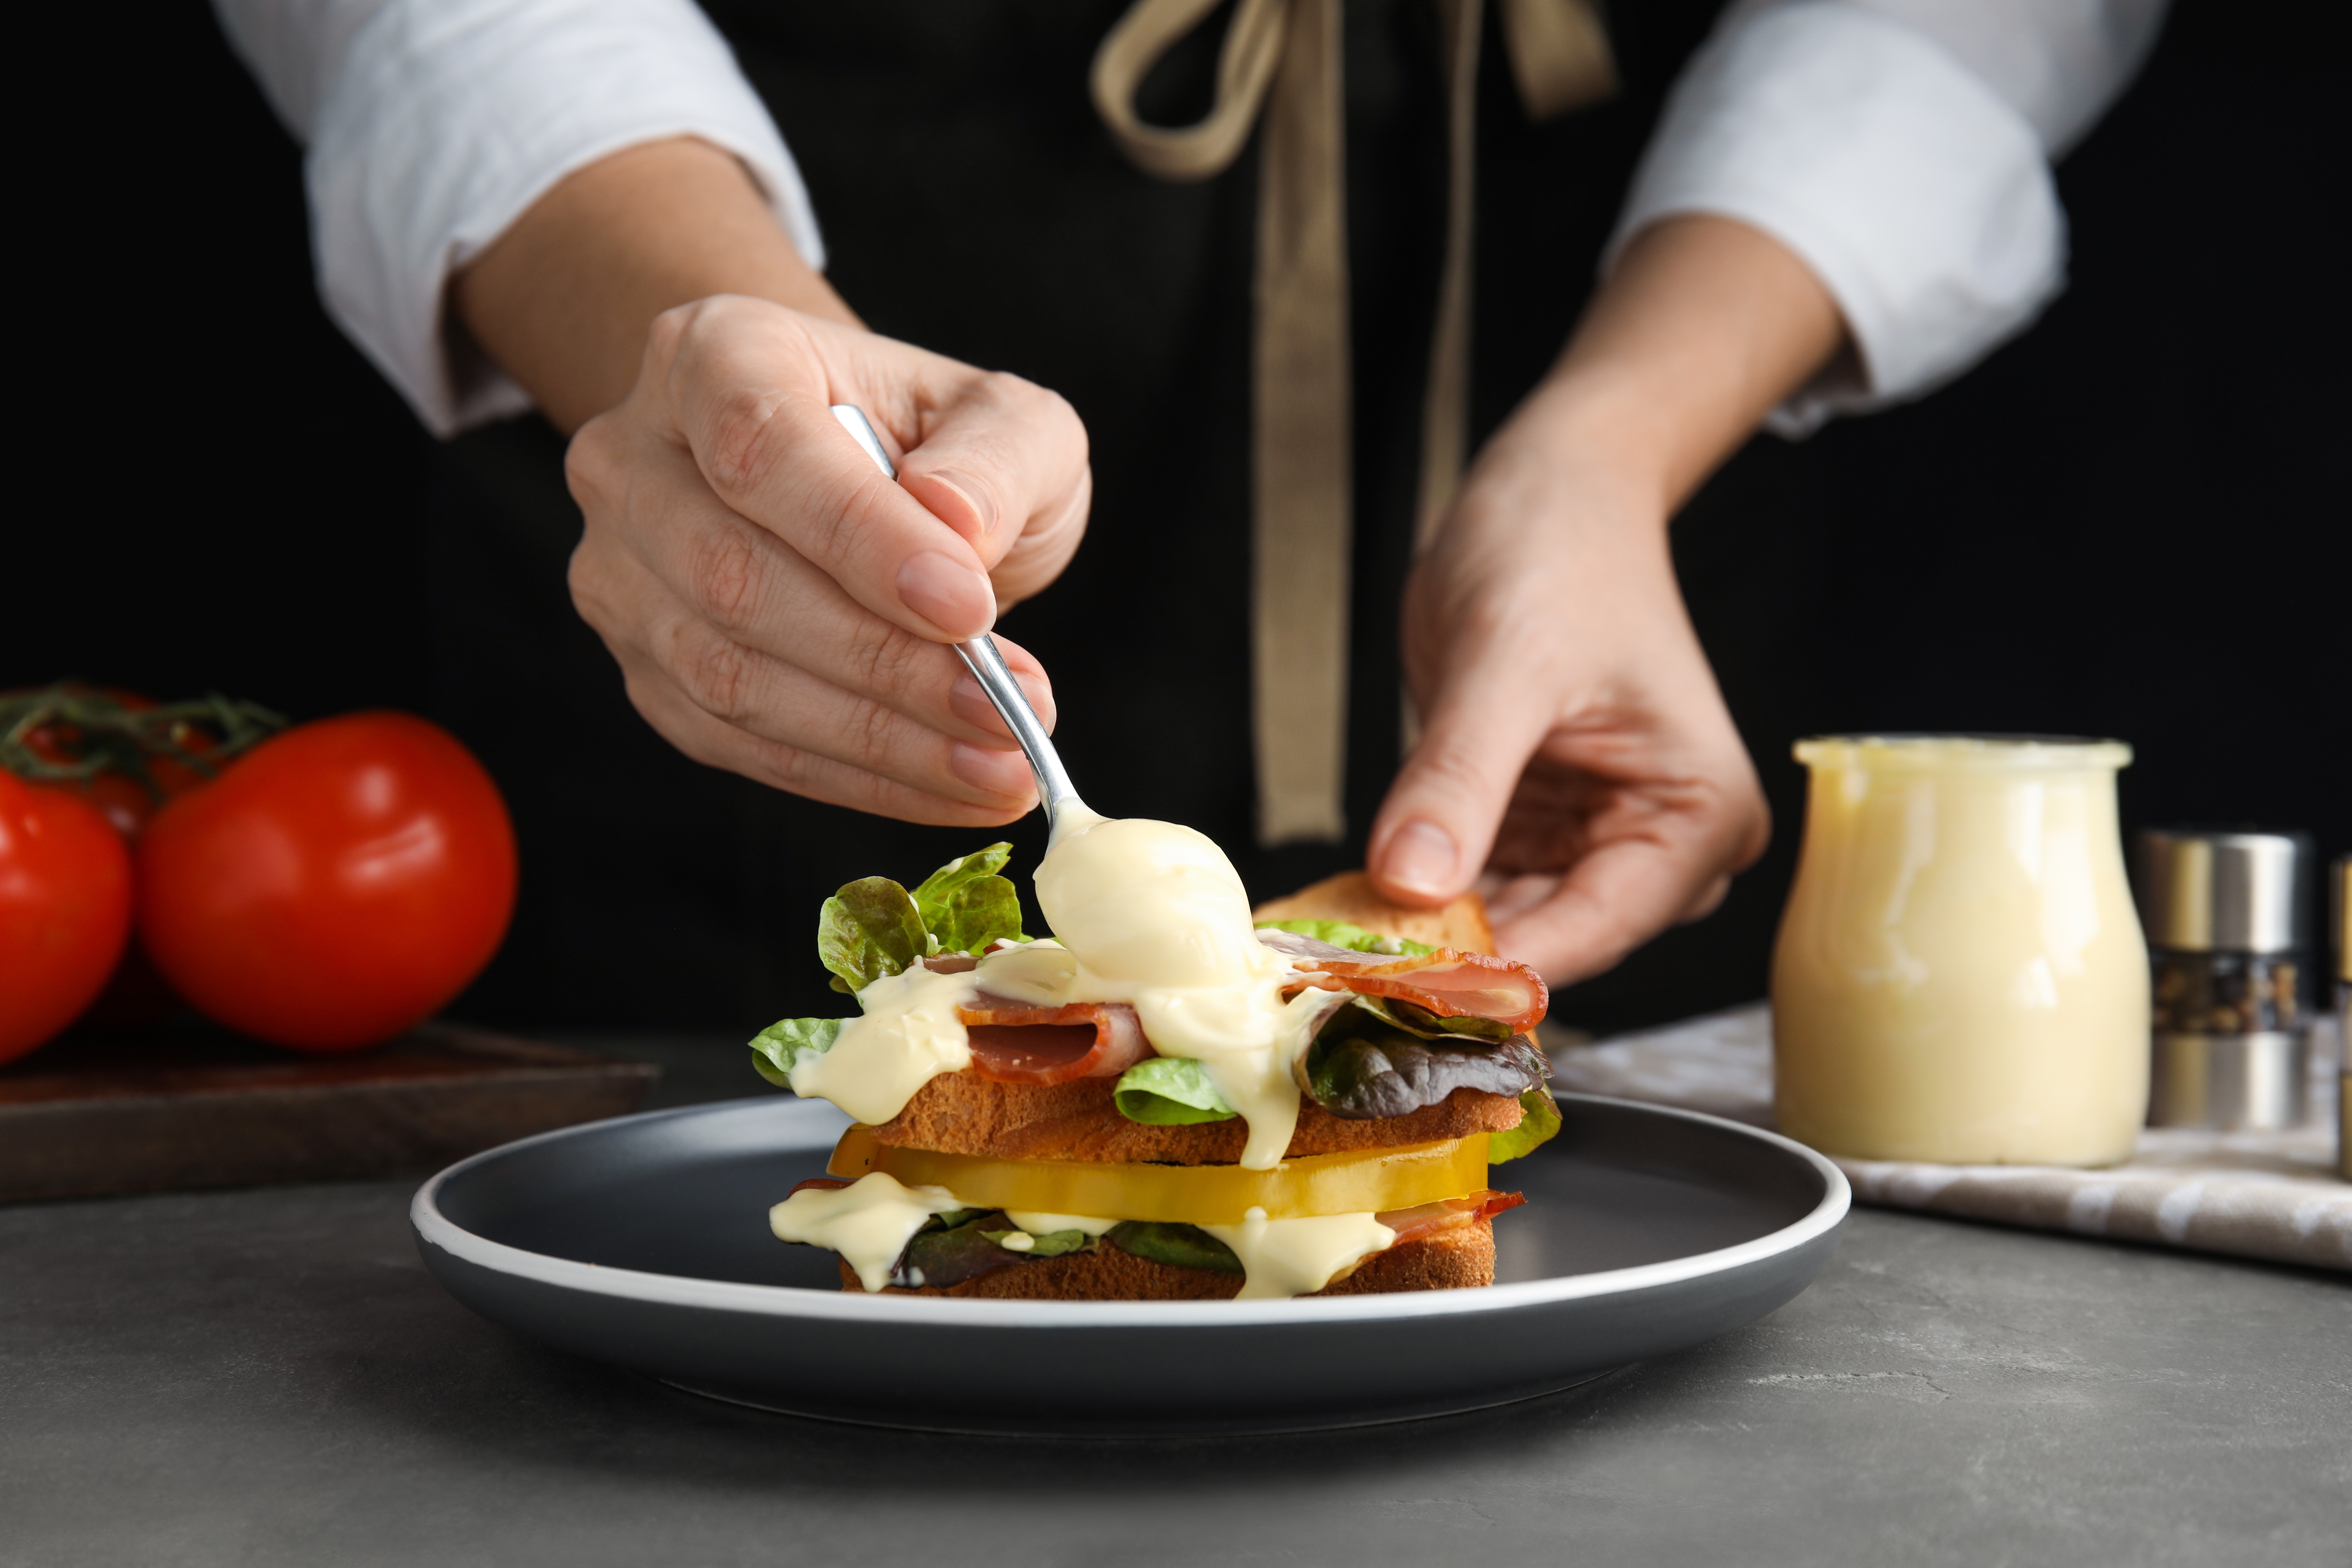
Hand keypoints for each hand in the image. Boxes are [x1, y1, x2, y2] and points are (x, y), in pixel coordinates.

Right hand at [564, 296, 1091, 823]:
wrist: (869, 481)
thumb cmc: (934, 443)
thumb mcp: (1005, 419)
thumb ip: (996, 457)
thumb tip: (958, 525)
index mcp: (714, 353)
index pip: (761, 447)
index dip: (860, 537)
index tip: (969, 608)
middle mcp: (633, 459)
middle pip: (735, 578)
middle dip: (884, 662)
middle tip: (1009, 711)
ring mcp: (622, 573)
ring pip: (728, 677)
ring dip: (878, 739)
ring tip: (999, 765)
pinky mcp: (647, 671)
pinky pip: (739, 745)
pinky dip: (854, 777)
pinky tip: (948, 785)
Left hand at [1366, 414, 1767, 983]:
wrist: (1550, 494)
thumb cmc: (1559, 554)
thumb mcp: (1505, 664)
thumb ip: (1461, 778)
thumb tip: (1411, 881)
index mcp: (1697, 816)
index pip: (1595, 928)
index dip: (1495, 967)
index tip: (1398, 988)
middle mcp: (1662, 844)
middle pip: (1553, 939)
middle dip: (1453, 957)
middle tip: (1344, 972)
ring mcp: (1598, 838)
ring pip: (1508, 923)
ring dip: (1427, 934)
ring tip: (1333, 944)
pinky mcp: (1539, 824)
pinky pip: (1479, 885)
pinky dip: (1420, 896)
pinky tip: (1353, 905)